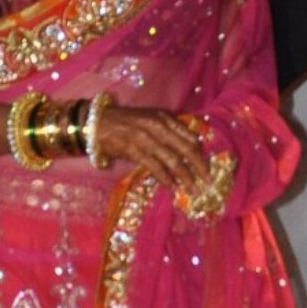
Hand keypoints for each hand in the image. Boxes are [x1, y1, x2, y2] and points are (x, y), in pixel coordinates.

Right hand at [95, 105, 209, 191]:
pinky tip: (172, 187)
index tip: (207, 166)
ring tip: (193, 189)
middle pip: (187, 149)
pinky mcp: (134, 151)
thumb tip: (189, 145)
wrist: (98, 122)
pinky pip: (155, 167)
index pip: (190, 137)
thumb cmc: (126, 121)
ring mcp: (146, 139)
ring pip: (173, 161)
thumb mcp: (151, 118)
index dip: (201, 153)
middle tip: (208, 181)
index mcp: (164, 119)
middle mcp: (158, 127)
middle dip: (200, 167)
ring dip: (186, 177)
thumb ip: (169, 129)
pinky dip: (166, 179)